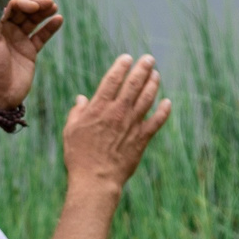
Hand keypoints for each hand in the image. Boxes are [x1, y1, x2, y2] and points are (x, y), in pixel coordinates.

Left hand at [0, 0, 62, 109]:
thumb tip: (8, 0)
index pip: (8, 5)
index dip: (21, 2)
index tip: (32, 7)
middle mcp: (5, 31)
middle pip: (22, 10)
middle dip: (35, 4)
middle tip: (49, 2)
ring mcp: (18, 41)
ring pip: (32, 20)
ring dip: (43, 12)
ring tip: (53, 6)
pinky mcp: (29, 52)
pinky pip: (41, 36)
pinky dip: (50, 27)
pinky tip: (58, 19)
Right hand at [61, 53, 170, 191]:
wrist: (96, 180)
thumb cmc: (79, 156)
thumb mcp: (70, 131)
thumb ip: (77, 112)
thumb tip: (81, 99)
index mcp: (99, 108)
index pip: (113, 79)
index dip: (121, 66)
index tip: (127, 58)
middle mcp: (118, 112)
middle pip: (134, 84)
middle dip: (143, 68)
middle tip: (149, 59)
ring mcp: (132, 125)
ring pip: (147, 98)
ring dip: (153, 84)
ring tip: (156, 74)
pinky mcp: (142, 139)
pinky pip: (156, 121)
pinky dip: (164, 111)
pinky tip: (167, 102)